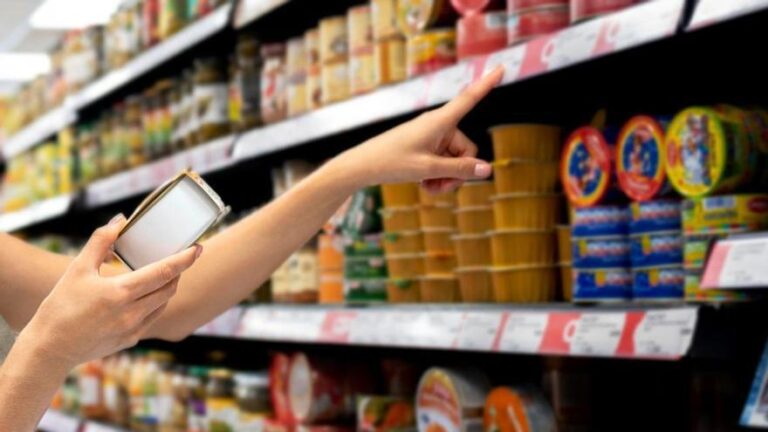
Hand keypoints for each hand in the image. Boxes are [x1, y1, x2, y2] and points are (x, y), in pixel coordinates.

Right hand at [18, 214, 201, 367]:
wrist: (50, 349)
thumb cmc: (60, 306)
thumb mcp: (77, 269)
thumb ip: (100, 242)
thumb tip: (120, 220)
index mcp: (121, 293)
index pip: (164, 272)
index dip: (184, 259)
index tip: (197, 248)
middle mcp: (132, 313)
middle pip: (169, 288)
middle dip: (178, 271)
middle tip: (180, 257)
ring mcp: (133, 329)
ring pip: (163, 304)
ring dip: (168, 287)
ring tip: (164, 274)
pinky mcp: (130, 340)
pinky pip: (152, 318)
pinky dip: (155, 304)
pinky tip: (146, 296)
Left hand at [339, 66, 503, 192]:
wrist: (362, 166)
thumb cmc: (391, 162)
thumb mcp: (428, 169)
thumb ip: (459, 169)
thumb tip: (487, 170)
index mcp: (439, 121)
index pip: (469, 98)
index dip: (487, 84)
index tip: (502, 66)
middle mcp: (438, 125)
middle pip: (466, 149)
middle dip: (458, 171)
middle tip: (441, 188)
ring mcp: (431, 136)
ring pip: (454, 159)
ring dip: (446, 177)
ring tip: (429, 188)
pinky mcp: (424, 146)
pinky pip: (442, 161)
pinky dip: (438, 174)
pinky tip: (425, 185)